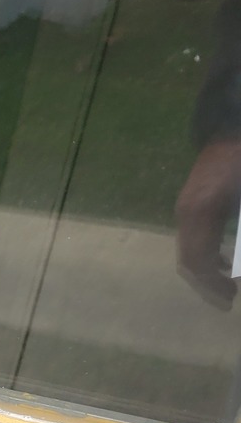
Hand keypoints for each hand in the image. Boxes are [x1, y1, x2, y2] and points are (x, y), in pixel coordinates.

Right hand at [176, 138, 240, 310]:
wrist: (236, 121)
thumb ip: (239, 236)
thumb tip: (236, 267)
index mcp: (200, 212)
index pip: (197, 261)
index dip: (213, 285)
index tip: (231, 298)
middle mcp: (187, 212)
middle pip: (188, 260)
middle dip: (207, 284)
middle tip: (227, 301)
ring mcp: (187, 206)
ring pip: (189, 251)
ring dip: (207, 271)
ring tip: (227, 284)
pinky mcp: (193, 202)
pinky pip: (194, 237)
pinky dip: (208, 255)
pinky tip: (226, 260)